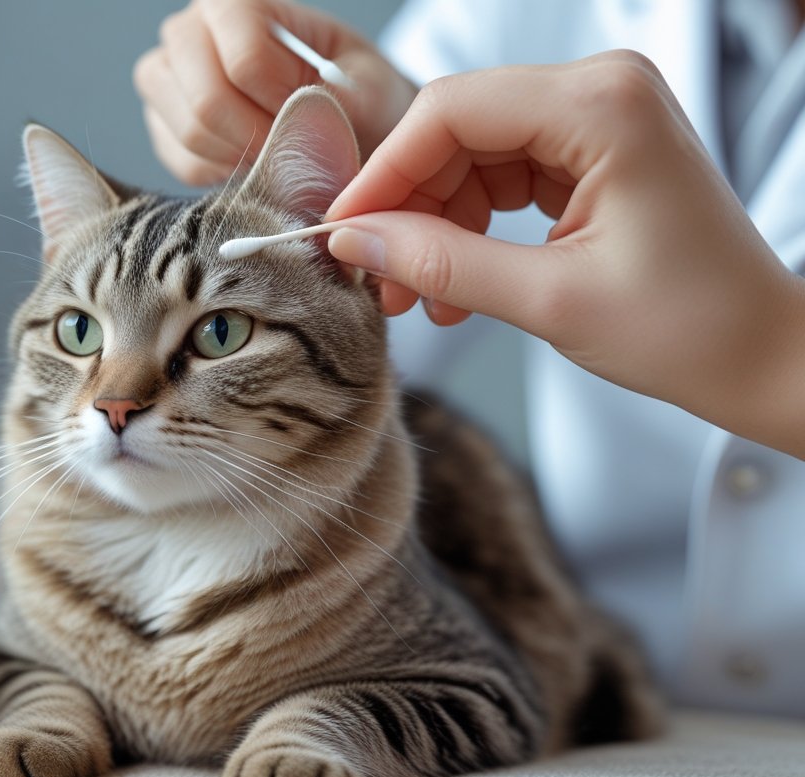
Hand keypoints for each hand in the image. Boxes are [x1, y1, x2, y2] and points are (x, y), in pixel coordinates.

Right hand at [133, 0, 414, 184]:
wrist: (340, 121)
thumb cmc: (354, 94)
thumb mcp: (369, 89)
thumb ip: (345, 100)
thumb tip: (308, 119)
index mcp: (237, 2)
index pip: (245, 60)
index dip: (282, 103)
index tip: (311, 115)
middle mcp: (189, 32)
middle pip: (207, 100)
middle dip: (258, 137)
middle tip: (293, 146)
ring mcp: (166, 81)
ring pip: (191, 133)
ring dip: (243, 157)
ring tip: (277, 151)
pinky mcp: (163, 127)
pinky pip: (185, 164)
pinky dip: (225, 174)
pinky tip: (253, 161)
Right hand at [324, 50, 804, 457]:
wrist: (760, 357)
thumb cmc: (690, 329)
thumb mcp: (550, 300)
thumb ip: (443, 263)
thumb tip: (354, 241)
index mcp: (603, 106)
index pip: (451, 111)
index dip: (385, 173)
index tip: (342, 232)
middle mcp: (601, 93)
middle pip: (457, 129)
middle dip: (408, 206)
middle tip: (379, 278)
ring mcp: (599, 120)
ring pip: (471, 155)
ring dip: (435, 224)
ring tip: (421, 296)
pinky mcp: (593, 153)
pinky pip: (501, 175)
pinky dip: (469, 227)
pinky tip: (456, 283)